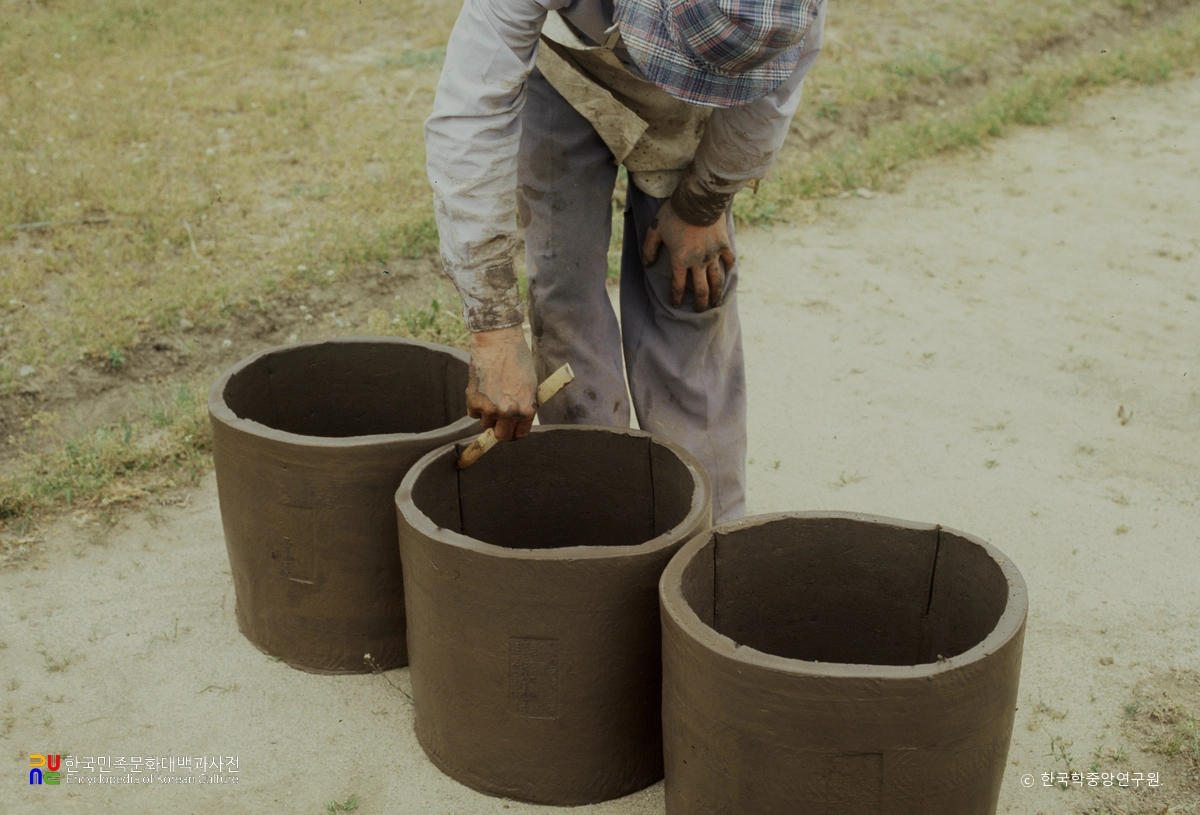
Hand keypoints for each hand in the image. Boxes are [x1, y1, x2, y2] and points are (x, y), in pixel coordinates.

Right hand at [466, 324, 537, 440]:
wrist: (498, 342)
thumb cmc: (517, 359)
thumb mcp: (530, 385)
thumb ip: (524, 404)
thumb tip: (516, 419)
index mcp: (526, 410)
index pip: (519, 434)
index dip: (514, 432)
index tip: (511, 428)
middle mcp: (508, 413)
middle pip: (501, 436)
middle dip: (500, 430)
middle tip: (498, 420)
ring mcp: (489, 408)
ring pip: (486, 422)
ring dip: (487, 413)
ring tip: (491, 393)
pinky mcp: (473, 401)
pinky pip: (473, 413)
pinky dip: (475, 405)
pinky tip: (482, 388)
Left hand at [642, 199, 735, 310]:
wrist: (698, 200)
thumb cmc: (673, 214)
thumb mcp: (655, 230)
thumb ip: (649, 248)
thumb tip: (647, 264)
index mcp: (680, 260)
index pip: (678, 285)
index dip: (676, 297)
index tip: (676, 304)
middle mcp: (698, 262)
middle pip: (701, 289)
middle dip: (700, 303)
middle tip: (700, 310)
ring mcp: (713, 254)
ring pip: (716, 280)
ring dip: (716, 293)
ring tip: (716, 302)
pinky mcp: (724, 244)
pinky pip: (728, 260)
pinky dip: (727, 267)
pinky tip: (727, 271)